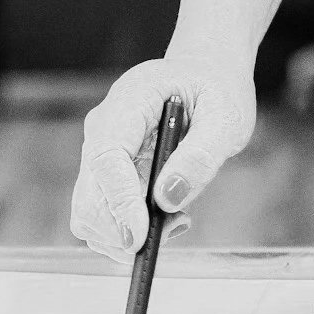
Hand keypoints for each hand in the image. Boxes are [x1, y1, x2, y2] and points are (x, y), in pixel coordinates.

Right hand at [70, 56, 257, 264]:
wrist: (202, 77)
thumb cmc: (215, 90)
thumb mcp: (225, 116)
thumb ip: (200, 155)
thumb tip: (168, 198)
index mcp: (127, 103)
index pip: (106, 159)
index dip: (119, 202)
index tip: (140, 236)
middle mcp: (102, 131)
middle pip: (88, 197)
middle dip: (122, 230)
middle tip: (176, 226)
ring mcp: (100, 155)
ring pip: (89, 215)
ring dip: (128, 234)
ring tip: (177, 218)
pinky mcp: (107, 177)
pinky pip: (105, 217)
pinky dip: (131, 231)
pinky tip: (167, 214)